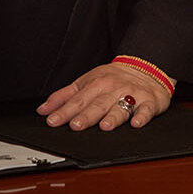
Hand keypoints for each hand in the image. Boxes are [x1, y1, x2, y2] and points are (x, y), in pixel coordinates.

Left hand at [37, 62, 171, 130]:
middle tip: (76, 126)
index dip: (65, 111)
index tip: (53, 121)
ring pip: (121, 107)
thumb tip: (43, 110)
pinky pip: (146, 109)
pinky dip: (142, 116)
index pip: (78, 100)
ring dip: (113, 116)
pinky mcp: (149, 102)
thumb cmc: (113, 78)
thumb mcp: (86, 81)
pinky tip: (136, 123)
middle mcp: (113, 89)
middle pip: (98, 104)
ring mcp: (132, 95)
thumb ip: (64, 97)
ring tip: (105, 126)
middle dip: (87, 115)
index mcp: (96, 84)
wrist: (146, 67)